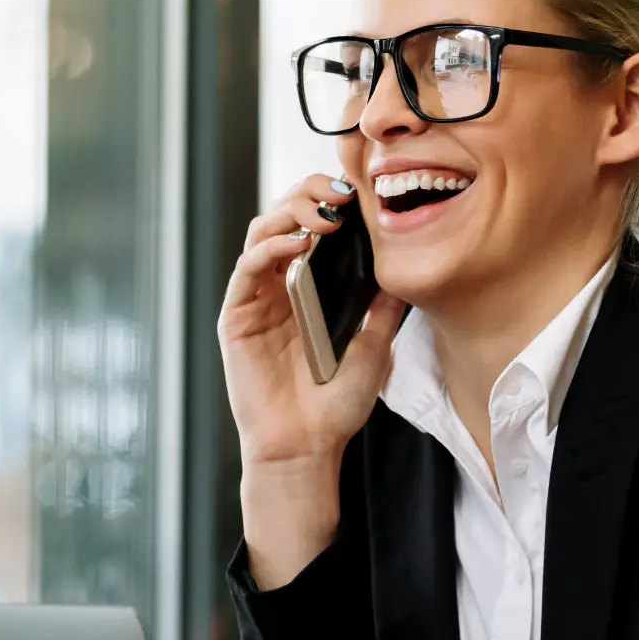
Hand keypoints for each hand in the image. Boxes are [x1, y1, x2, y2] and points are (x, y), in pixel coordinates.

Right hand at [218, 173, 403, 469]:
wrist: (306, 445)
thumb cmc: (336, 405)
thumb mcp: (374, 348)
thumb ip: (383, 309)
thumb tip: (403, 271)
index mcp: (310, 289)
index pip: (314, 226)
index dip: (330, 201)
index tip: (359, 194)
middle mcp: (280, 286)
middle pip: (284, 217)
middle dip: (308, 194)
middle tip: (339, 195)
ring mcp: (256, 299)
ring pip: (262, 232)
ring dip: (290, 212)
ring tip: (323, 216)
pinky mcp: (236, 316)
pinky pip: (247, 268)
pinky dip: (270, 247)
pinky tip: (297, 243)